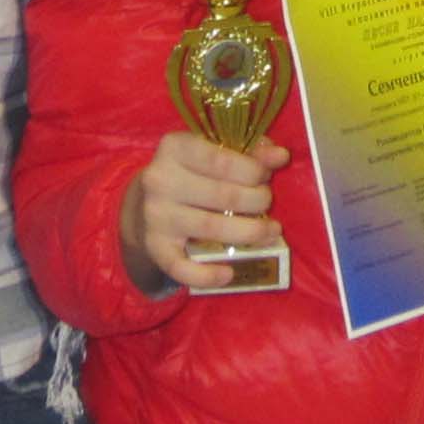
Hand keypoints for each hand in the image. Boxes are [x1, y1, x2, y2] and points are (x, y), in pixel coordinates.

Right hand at [118, 130, 287, 295]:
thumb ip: (249, 152)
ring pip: (212, 228)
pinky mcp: (155, 247)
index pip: (222, 160)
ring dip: (249, 233)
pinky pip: (182, 267)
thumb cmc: (190, 174)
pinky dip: (207, 275)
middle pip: (224, 195)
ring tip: (270, 232)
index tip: (266, 177)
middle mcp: (160, 181)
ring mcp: (156, 216)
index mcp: (175, 147)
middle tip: (267, 203)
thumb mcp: (213, 153)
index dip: (254, 170)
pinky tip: (228, 274)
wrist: (142, 205)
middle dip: (257, 201)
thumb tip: (280, 156)